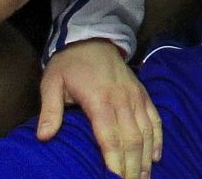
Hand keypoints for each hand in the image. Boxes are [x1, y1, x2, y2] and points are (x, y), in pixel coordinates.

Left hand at [39, 39, 161, 178]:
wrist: (92, 37)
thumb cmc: (69, 64)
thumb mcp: (51, 82)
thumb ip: (50, 110)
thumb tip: (43, 136)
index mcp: (99, 100)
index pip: (110, 137)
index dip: (114, 162)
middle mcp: (122, 100)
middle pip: (131, 140)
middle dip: (133, 167)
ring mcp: (135, 96)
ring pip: (146, 132)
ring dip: (146, 158)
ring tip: (144, 178)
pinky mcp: (142, 93)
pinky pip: (155, 118)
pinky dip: (157, 139)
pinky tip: (156, 156)